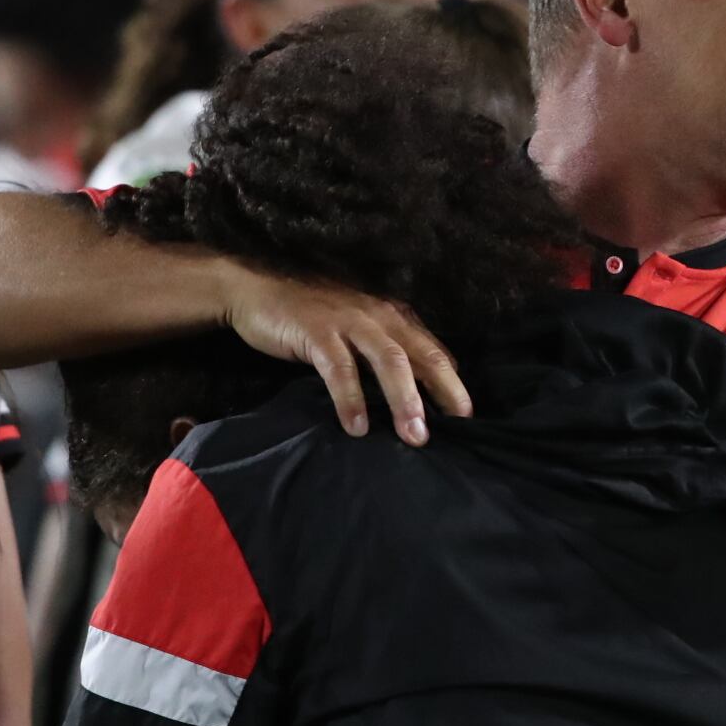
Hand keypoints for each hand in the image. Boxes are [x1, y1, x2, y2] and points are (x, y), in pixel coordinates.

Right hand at [215, 260, 471, 442]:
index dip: (454, 384)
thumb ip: (383, 354)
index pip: (434, 352)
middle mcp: (378, 316)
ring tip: (414, 435)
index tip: (467, 418)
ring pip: (388, 360)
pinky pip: (339, 368)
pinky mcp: (317, 331)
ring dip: (404, 399)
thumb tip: (413, 395)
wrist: (257, 290)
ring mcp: (349, 321)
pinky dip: (351, 399)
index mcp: (392, 317)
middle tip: (457, 429)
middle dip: (443, 392)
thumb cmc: (312, 317)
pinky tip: (356, 427)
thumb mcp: (357, 331)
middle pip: (422, 355)